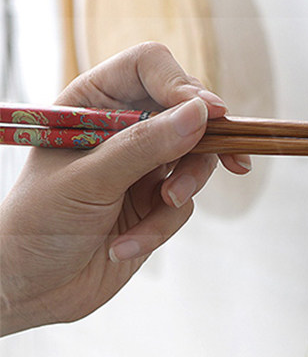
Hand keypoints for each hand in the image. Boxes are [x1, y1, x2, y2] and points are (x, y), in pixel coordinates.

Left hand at [0, 42, 249, 334]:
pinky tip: (123, 247)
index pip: (149, 69)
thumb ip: (145, 146)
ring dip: (185, 187)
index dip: (182, 86)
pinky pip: (182, 207)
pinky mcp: (153, 208)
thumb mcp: (89, 180)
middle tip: (228, 161)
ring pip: (195, 161)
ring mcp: (140, 169)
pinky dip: (160, 229)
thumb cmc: (38, 224)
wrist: (30, 288)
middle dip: (200, 143)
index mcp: (93, 104)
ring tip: (164, 206)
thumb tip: (201, 115)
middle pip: (185, 112)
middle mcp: (121, 129)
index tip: (210, 115)